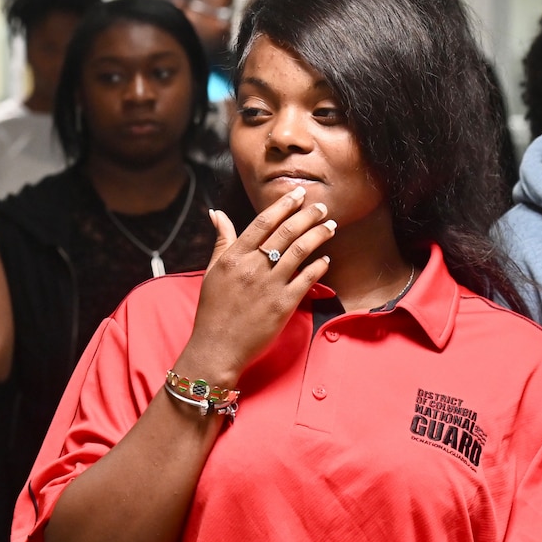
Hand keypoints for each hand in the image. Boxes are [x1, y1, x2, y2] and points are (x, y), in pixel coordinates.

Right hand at [176, 185, 335, 385]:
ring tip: (330, 226)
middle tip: (321, 207)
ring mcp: (269, 286)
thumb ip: (221, 241)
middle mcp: (252, 268)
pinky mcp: (283, 305)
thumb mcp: (212, 271)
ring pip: (299, 251)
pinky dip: (318, 266)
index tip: (297, 194)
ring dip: (318, 235)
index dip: (283, 205)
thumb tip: (216, 213)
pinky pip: (306, 279)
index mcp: (234, 257)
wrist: (217, 347)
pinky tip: (326, 259)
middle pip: (285, 232)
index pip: (263, 222)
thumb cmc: (212, 310)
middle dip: (307, 215)